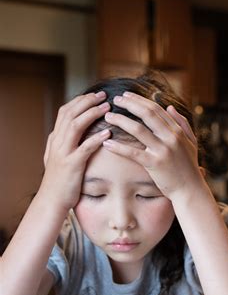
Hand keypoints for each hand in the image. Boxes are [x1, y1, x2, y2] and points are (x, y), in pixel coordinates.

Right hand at [40, 92, 110, 211]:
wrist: (52, 200)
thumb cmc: (60, 180)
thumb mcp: (57, 156)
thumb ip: (63, 142)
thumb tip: (68, 129)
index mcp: (56, 138)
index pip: (66, 111)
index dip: (80, 101)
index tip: (95, 95)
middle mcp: (57, 142)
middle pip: (70, 113)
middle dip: (87, 101)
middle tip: (104, 95)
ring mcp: (63, 153)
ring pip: (75, 126)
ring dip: (91, 114)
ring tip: (107, 108)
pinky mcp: (72, 165)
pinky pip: (84, 148)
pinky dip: (96, 138)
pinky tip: (108, 132)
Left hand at [102, 92, 202, 200]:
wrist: (191, 190)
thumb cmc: (189, 167)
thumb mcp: (191, 142)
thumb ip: (182, 124)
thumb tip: (170, 107)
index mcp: (178, 131)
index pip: (157, 109)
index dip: (140, 100)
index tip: (127, 96)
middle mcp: (171, 138)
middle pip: (147, 114)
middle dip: (129, 104)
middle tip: (115, 99)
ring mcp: (163, 151)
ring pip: (138, 129)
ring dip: (120, 120)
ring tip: (108, 116)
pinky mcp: (155, 164)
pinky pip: (133, 153)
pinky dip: (119, 147)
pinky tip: (106, 143)